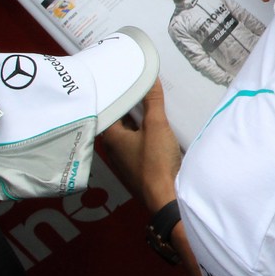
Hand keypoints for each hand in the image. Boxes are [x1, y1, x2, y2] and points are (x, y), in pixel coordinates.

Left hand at [101, 81, 180, 212]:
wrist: (165, 197)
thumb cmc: (156, 161)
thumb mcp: (157, 126)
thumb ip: (153, 101)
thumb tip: (150, 77)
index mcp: (110, 137)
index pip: (108, 109)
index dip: (118, 95)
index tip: (126, 81)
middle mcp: (111, 149)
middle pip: (118, 122)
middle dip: (130, 108)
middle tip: (141, 89)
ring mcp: (123, 161)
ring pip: (128, 135)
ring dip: (137, 123)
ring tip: (150, 106)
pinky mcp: (135, 169)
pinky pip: (136, 146)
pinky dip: (143, 136)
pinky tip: (155, 131)